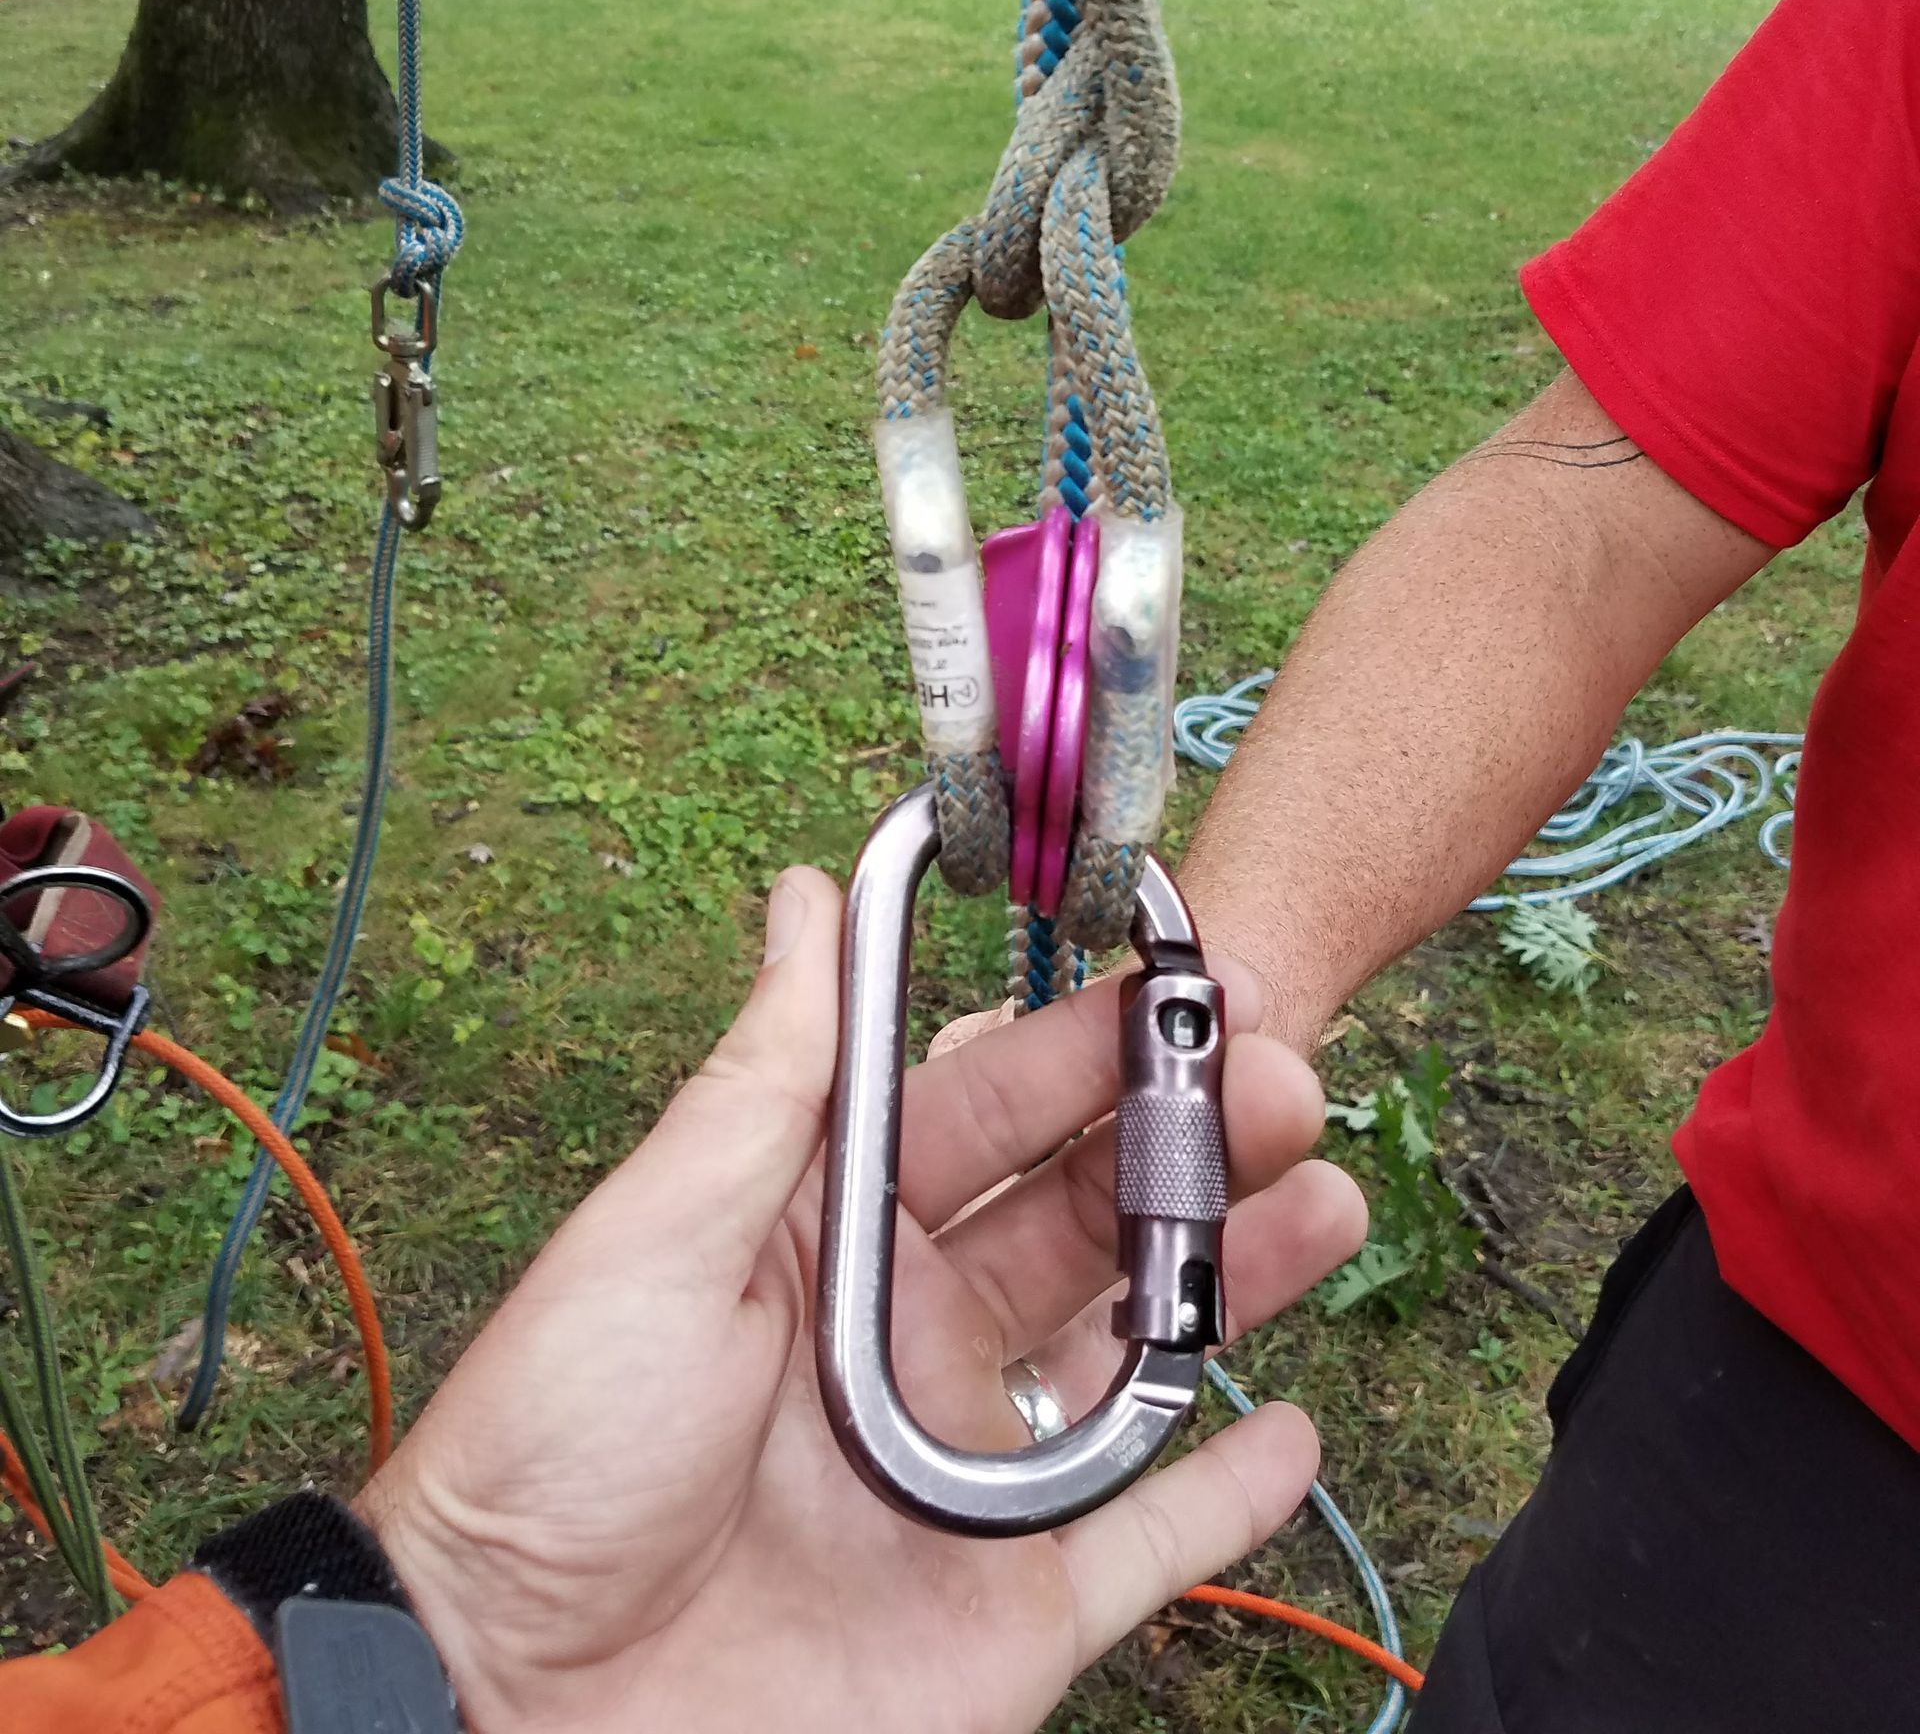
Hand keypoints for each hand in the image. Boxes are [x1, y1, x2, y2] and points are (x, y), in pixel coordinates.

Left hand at [361, 866, 1364, 1733]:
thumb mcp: (658, 1232)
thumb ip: (770, 1076)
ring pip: (1137, 1355)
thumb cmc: (552, 1449)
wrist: (506, 1696)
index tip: (1183, 974)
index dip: (1088, 1043)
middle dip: (1188, 1138)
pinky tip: (1291, 1425)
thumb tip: (807, 898)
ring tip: (1324, 1196)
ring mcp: (970, 1473)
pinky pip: (1143, 1548)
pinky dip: (1224, 1495)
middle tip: (1285, 1075)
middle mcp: (916, 1338)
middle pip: (1084, 1218)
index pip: (990, 1110)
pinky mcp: (1009, 1611)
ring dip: (1235, 1276)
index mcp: (835, 1236)